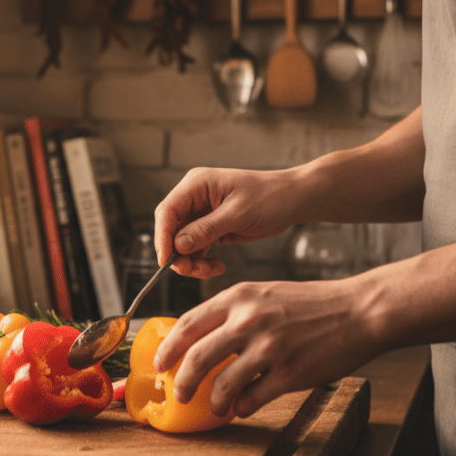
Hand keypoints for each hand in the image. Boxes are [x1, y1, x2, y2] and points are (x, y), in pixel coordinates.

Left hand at [152, 277, 382, 417]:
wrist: (357, 310)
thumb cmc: (310, 303)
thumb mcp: (264, 293)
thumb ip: (233, 311)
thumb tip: (201, 336)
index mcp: (239, 297)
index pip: (188, 323)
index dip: (168, 347)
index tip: (160, 362)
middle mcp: (249, 320)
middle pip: (197, 357)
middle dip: (182, 381)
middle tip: (179, 393)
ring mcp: (269, 347)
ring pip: (222, 383)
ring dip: (212, 400)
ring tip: (214, 406)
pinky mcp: (289, 372)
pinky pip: (252, 398)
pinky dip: (242, 407)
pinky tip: (243, 406)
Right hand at [153, 167, 300, 276]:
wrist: (292, 200)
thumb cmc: (269, 197)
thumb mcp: (238, 214)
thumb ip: (206, 229)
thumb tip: (178, 245)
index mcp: (196, 184)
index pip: (168, 211)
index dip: (163, 236)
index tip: (166, 260)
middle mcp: (194, 198)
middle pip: (171, 229)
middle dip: (177, 253)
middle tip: (192, 270)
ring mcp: (202, 214)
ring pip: (181, 243)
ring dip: (190, 261)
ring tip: (209, 270)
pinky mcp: (211, 229)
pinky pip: (196, 249)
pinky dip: (201, 262)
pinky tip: (216, 267)